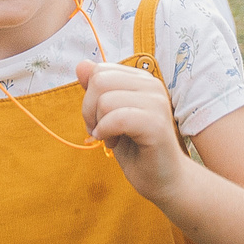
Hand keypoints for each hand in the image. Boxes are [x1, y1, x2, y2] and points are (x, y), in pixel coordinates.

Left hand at [76, 59, 186, 205]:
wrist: (163, 180)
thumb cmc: (136, 149)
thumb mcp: (108, 115)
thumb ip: (96, 89)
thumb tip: (81, 64)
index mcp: (141, 80)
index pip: (100, 70)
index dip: (89, 97)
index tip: (99, 119)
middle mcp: (152, 85)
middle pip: (99, 81)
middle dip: (89, 110)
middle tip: (100, 130)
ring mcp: (157, 103)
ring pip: (105, 100)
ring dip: (99, 125)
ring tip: (111, 139)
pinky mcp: (156, 124)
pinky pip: (117, 118)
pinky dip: (106, 133)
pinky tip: (112, 143)